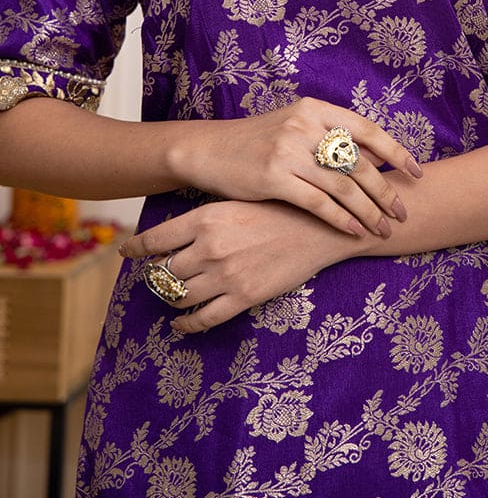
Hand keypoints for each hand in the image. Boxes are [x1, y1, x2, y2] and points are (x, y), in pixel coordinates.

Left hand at [121, 199, 351, 332]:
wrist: (320, 227)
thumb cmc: (280, 208)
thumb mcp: (238, 201)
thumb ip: (206, 218)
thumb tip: (174, 233)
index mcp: (206, 218)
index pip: (155, 239)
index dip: (136, 248)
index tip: (127, 251)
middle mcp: (209, 247)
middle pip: (164, 271)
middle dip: (157, 274)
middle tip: (157, 275)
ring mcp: (225, 275)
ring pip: (179, 295)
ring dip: (170, 297)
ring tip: (170, 295)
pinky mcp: (243, 298)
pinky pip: (202, 320)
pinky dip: (185, 325)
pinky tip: (180, 324)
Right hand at [172, 96, 421, 238]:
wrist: (209, 150)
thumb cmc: (258, 140)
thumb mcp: (295, 124)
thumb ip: (330, 134)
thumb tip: (377, 155)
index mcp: (315, 109)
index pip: (367, 129)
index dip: (396, 152)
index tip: (416, 173)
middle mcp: (304, 125)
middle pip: (359, 161)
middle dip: (386, 190)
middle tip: (402, 211)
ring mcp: (288, 151)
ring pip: (343, 186)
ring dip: (368, 210)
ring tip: (383, 228)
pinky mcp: (274, 178)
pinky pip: (318, 203)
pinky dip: (340, 219)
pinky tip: (354, 232)